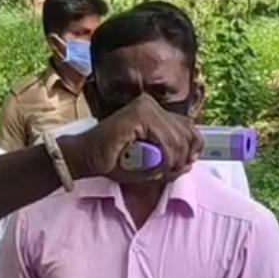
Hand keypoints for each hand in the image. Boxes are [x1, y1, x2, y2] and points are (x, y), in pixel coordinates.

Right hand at [60, 95, 202, 184]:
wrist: (86, 159)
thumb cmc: (115, 162)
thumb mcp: (151, 161)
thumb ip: (172, 158)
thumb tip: (192, 160)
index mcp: (156, 111)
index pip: (190, 127)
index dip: (192, 149)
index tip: (181, 167)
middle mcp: (153, 104)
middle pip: (188, 133)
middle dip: (182, 159)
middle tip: (166, 173)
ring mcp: (146, 106)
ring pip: (178, 140)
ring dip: (170, 163)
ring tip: (154, 172)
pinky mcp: (140, 114)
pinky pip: (165, 142)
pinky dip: (161, 160)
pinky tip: (148, 166)